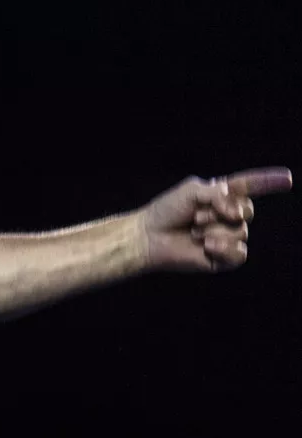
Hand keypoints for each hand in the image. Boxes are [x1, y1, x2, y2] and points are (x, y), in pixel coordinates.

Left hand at [140, 166, 291, 271]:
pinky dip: (223, 248)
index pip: (251, 187)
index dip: (269, 182)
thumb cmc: (167, 211)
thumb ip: (218, 193)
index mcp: (223, 196)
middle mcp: (229, 216)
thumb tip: (236, 213)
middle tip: (196, 216)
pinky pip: (240, 254)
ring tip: (194, 231)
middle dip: (221, 211)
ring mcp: (227, 238)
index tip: (288, 179)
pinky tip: (206, 246)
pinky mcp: (223, 258)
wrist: (149, 236)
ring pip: (240, 232)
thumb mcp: (192, 190)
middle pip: (248, 211)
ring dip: (214, 230)